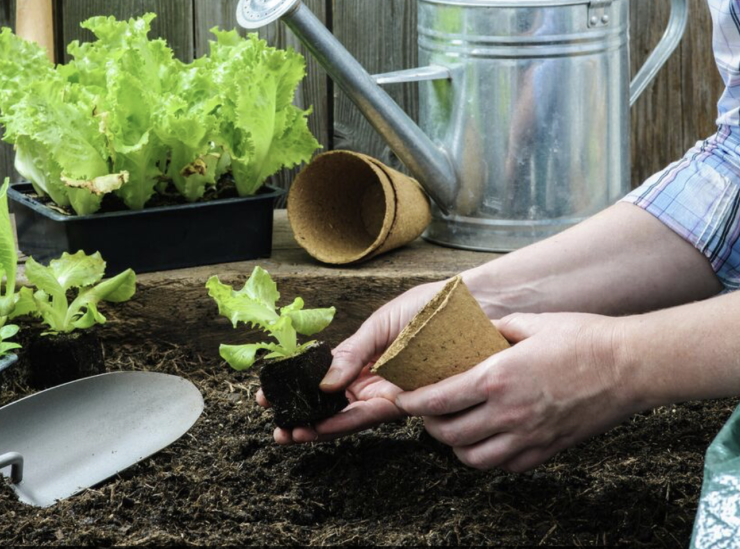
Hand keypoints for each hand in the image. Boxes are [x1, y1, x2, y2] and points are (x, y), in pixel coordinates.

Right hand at [258, 279, 449, 443]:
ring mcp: (392, 394)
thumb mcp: (381, 324)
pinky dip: (347, 420)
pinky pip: (375, 414)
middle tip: (277, 429)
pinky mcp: (412, 402)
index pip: (324, 383)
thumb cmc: (430, 308)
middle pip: (333, 408)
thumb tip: (322, 380)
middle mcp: (376, 383)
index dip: (297, 391)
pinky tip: (324, 424)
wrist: (473, 305)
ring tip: (292, 434)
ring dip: (319, 427)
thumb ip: (352, 352)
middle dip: (302, 420)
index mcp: (364, 363)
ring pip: (349, 417)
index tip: (267, 397)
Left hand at [395, 312, 635, 471]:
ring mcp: (528, 437)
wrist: (630, 366)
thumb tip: (473, 329)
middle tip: (426, 410)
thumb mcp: (531, 322)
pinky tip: (488, 439)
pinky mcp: (547, 451)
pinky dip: (487, 456)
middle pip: (448, 433)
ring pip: (472, 458)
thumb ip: (495, 329)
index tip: (400, 396)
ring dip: (455, 445)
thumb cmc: (583, 339)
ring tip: (454, 427)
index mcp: (497, 377)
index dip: (412, 401)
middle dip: (428, 423)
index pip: (438, 399)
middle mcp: (508, 413)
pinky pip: (504, 466)